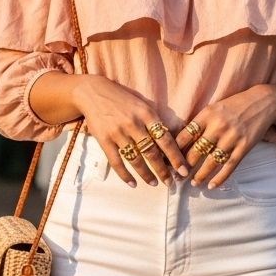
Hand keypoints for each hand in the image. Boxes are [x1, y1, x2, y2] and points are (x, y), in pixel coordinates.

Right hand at [30, 71, 188, 187]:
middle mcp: (133, 123)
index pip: (165, 140)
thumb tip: (169, 143)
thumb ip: (154, 121)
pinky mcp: (104, 140)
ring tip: (154, 183)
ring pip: (136, 160)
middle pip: (152, 152)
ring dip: (146, 175)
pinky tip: (132, 184)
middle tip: (170, 183)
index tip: (183, 170)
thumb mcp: (142, 104)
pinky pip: (116, 162)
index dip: (176, 157)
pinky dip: (125, 175)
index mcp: (147, 113)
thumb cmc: (121, 99)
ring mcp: (118, 132)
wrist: (92, 92)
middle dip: (163, 171)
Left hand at [176, 84, 275, 188]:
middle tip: (177, 176)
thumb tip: (180, 143)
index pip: (184, 137)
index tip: (167, 161)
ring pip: (211, 163)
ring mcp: (232, 138)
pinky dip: (219, 178)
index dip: (174, 151)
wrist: (262, 103)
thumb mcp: (213, 109)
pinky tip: (211, 185)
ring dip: (199, 175)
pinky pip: (228, 167)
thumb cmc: (233, 107)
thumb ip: (199, 124)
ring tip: (193, 182)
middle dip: (184, 167)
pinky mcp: (244, 147)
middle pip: (195, 152)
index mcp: (207, 115)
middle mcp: (218, 127)